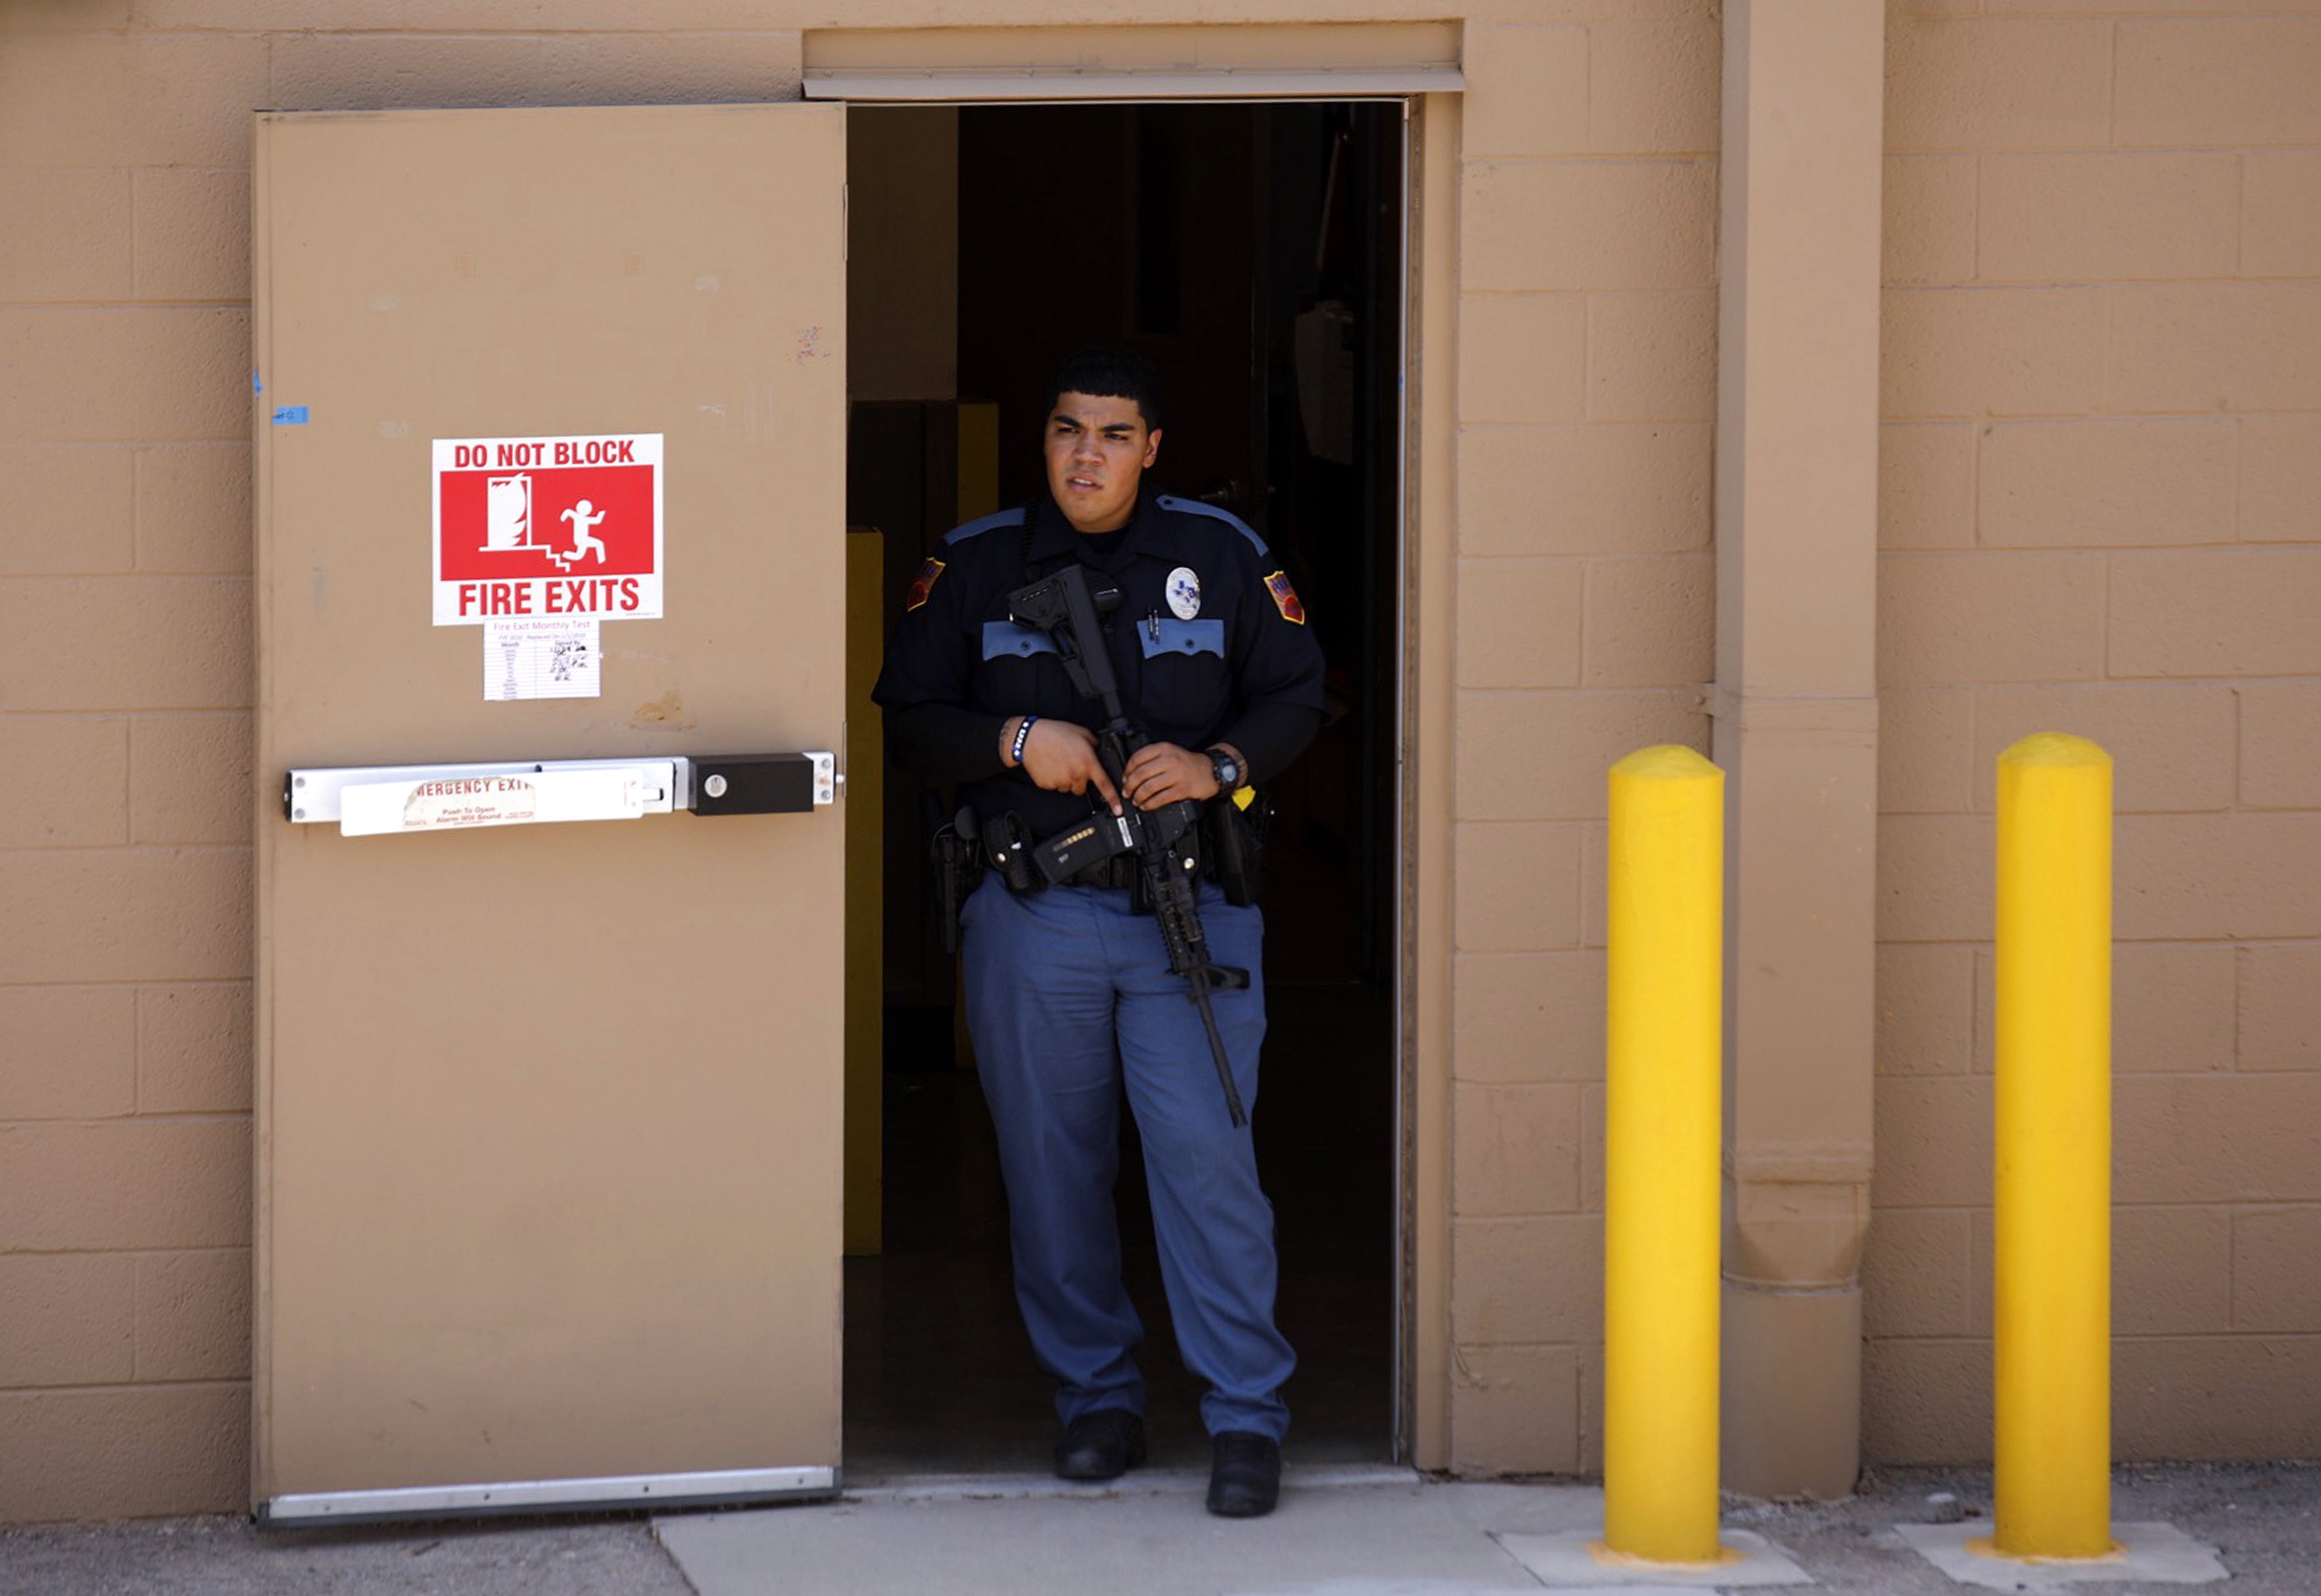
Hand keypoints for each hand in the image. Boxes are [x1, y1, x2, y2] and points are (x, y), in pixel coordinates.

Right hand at [1004, 716, 1121, 813]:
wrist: (1029, 738)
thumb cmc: (1054, 733)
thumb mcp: (1081, 732)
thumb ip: (1093, 744)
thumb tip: (1097, 750)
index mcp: (1087, 762)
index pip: (1104, 784)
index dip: (1113, 799)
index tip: (1118, 810)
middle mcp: (1075, 773)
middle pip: (1082, 787)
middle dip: (1079, 779)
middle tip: (1071, 764)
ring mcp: (1061, 781)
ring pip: (1068, 787)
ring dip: (1066, 779)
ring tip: (1059, 762)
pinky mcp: (1048, 784)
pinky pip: (1055, 786)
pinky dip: (1054, 779)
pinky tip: (1050, 766)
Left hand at [1120, 742, 1218, 809]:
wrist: (1210, 771)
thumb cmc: (1187, 763)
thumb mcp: (1170, 752)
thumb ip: (1152, 758)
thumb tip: (1131, 773)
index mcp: (1164, 749)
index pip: (1137, 758)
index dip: (1127, 771)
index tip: (1124, 778)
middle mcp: (1170, 760)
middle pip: (1140, 774)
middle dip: (1130, 786)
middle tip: (1127, 792)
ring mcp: (1176, 775)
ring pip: (1149, 787)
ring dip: (1138, 796)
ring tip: (1136, 800)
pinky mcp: (1182, 789)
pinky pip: (1160, 798)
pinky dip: (1150, 804)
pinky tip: (1146, 805)